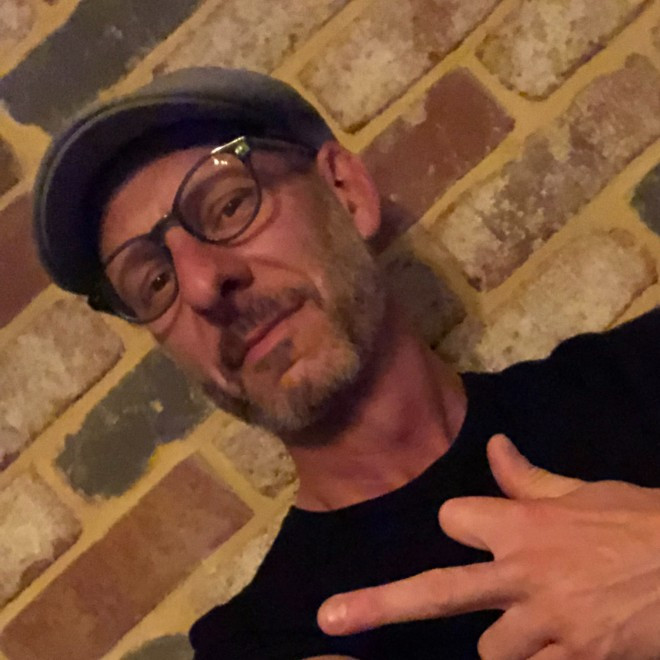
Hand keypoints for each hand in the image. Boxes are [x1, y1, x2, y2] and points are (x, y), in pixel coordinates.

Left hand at [317, 435, 659, 658]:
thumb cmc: (644, 523)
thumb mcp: (587, 491)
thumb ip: (530, 480)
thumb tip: (493, 446)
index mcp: (522, 524)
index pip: (454, 518)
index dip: (460, 523)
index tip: (471, 528)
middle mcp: (523, 573)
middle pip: (438, 591)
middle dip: (381, 604)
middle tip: (330, 619)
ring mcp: (547, 624)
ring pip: (491, 649)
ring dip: (506, 641)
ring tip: (537, 628)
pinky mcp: (577, 659)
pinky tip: (569, 646)